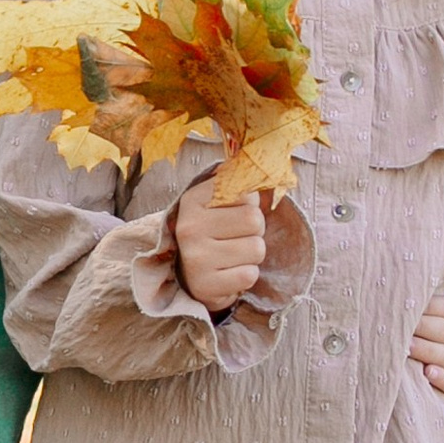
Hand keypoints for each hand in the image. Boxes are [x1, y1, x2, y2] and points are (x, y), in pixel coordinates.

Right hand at [172, 179, 268, 314]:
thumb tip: (253, 157)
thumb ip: (232, 179)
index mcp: (192, 200)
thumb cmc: (209, 232)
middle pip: (255, 220)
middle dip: (253, 231)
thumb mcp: (213, 201)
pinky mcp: (206, 285)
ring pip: (256, 249)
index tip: (232, 213)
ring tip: (232, 255)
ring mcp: (196, 258)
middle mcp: (189, 227)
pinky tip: (229, 272)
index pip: (247, 193)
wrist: (187, 275)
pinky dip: (245, 275)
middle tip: (235, 237)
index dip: (248, 204)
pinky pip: (249, 275)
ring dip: (251, 254)